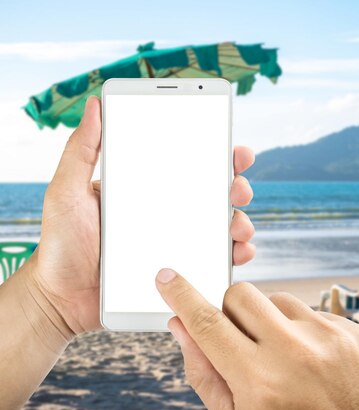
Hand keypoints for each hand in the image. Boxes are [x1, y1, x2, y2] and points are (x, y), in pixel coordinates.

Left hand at [28, 96, 255, 335]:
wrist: (59, 298)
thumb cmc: (61, 243)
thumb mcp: (66, 190)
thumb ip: (81, 150)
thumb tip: (94, 105)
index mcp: (149, 190)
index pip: (190, 166)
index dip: (220, 156)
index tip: (237, 152)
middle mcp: (169, 213)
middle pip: (216, 195)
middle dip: (238, 187)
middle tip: (238, 190)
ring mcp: (177, 243)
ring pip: (223, 228)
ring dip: (241, 222)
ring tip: (237, 227)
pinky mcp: (180, 273)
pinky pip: (216, 263)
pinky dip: (235, 256)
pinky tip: (237, 253)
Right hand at [155, 269, 358, 409]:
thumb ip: (205, 373)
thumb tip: (180, 325)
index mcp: (260, 381)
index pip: (208, 323)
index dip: (182, 296)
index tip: (167, 277)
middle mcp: (297, 353)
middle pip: (241, 295)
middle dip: (232, 312)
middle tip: (241, 340)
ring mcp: (333, 339)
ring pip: (279, 299)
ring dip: (273, 323)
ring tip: (286, 361)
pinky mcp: (358, 334)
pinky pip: (316, 313)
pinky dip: (307, 333)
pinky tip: (316, 364)